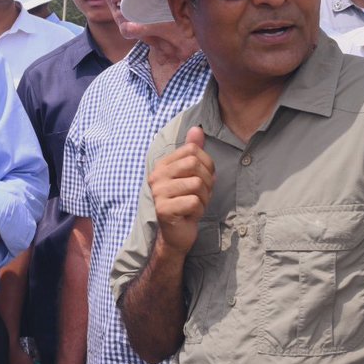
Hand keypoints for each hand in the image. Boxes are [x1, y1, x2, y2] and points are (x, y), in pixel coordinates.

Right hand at [150, 126, 214, 255]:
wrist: (175, 235)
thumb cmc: (185, 203)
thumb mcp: (191, 175)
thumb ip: (193, 151)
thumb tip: (197, 128)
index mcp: (162, 166)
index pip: (192, 150)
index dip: (207, 164)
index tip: (203, 179)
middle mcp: (156, 177)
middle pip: (194, 165)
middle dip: (207, 181)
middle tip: (201, 195)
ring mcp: (158, 193)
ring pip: (196, 184)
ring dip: (204, 198)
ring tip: (195, 205)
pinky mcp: (163, 210)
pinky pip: (194, 202)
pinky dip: (199, 210)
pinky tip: (190, 215)